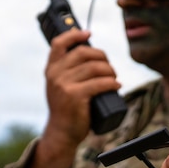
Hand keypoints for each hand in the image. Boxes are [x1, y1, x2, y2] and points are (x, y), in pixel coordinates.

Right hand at [42, 28, 120, 149]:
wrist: (62, 133)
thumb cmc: (67, 108)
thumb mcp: (61, 86)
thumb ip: (68, 70)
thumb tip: (90, 52)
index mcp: (51, 69)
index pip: (59, 43)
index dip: (75, 35)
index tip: (88, 34)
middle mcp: (55, 74)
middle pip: (84, 53)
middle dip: (102, 57)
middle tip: (110, 67)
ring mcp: (64, 85)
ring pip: (95, 67)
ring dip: (110, 71)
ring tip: (114, 78)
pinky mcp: (75, 96)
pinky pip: (100, 83)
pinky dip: (112, 83)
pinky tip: (117, 86)